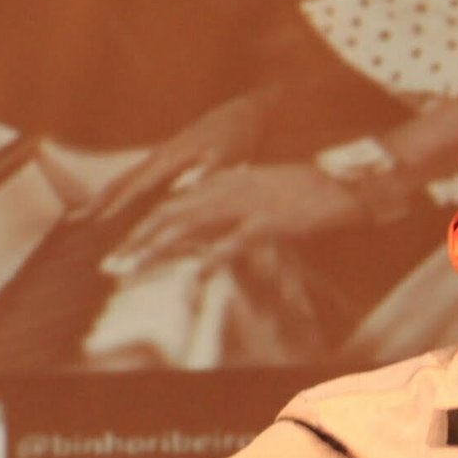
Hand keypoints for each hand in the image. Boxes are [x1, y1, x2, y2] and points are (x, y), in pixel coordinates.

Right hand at [77, 90, 278, 222]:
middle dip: (99, 198)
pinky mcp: (168, 156)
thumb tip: (187, 186)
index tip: (99, 220)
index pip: (137, 183)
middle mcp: (160, 154)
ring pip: (127, 176)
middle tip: (76, 219)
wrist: (243, 112)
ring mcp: (161, 154)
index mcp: (171, 157)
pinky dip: (123, 189)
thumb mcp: (229, 155)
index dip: (118, 203)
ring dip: (106, 194)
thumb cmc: (237, 136)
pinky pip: (137, 174)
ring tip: (86, 212)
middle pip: (123, 178)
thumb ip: (207, 171)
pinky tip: (120, 201)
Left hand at [102, 163, 366, 274]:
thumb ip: (229, 207)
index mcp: (224, 183)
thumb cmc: (306, 192)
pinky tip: (194, 276)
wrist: (345, 181)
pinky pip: (236, 241)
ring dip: (157, 248)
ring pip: (191, 225)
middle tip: (112, 264)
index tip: (119, 248)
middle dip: (137, 240)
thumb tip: (204, 231)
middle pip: (171, 214)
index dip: (142, 226)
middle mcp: (228, 189)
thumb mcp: (259, 194)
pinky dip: (213, 258)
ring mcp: (248, 204)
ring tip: (133, 267)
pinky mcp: (271, 221)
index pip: (172, 203)